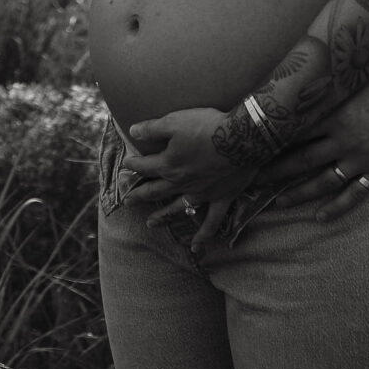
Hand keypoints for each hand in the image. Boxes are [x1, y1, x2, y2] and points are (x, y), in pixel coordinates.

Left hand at [124, 107, 258, 234]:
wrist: (241, 139)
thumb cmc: (207, 127)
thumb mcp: (174, 121)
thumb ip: (152, 128)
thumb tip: (133, 132)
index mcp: (169, 164)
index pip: (145, 166)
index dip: (134, 164)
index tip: (127, 163)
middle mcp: (181, 183)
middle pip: (156, 191)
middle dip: (140, 195)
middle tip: (128, 202)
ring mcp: (201, 193)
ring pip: (177, 208)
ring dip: (163, 217)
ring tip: (150, 224)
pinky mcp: (221, 198)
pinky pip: (211, 222)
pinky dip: (203, 236)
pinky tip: (196, 248)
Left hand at [260, 62, 368, 217]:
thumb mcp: (360, 74)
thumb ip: (337, 81)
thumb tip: (316, 70)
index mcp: (336, 114)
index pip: (296, 132)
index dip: (273, 141)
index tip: (254, 147)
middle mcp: (343, 140)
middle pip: (301, 160)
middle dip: (275, 171)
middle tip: (252, 181)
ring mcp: (361, 159)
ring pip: (322, 182)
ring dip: (298, 194)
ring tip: (277, 203)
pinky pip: (353, 195)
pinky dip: (336, 208)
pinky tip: (319, 217)